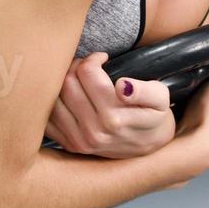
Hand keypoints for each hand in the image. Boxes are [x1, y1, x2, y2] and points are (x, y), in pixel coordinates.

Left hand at [45, 51, 174, 158]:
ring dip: (62, 82)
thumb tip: (122, 86)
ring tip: (78, 79)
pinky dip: (53, 102)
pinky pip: (48, 119)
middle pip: (67, 83)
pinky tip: (68, 96)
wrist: (150, 149)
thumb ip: (144, 91)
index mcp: (114, 117)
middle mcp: (93, 132)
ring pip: (53, 99)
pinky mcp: (70, 146)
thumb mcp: (160, 99)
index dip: (93, 58)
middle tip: (88, 66)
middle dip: (76, 67)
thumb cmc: (154, 116)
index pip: (87, 73)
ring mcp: (79, 141)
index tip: (103, 58)